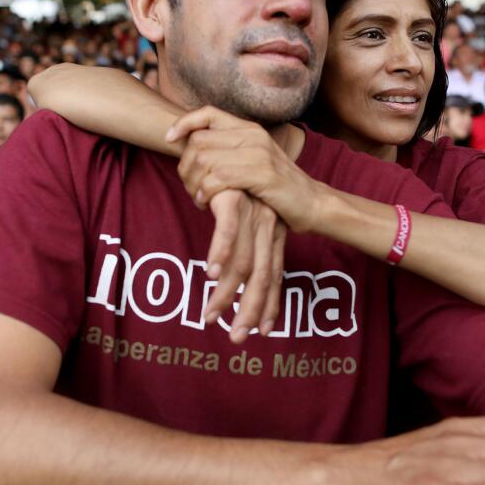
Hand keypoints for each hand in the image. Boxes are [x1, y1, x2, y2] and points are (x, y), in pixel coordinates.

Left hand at [170, 107, 323, 233]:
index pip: (207, 113)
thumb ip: (230, 150)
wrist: (312, 203)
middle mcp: (253, 135)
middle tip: (189, 187)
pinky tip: (206, 202)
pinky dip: (205, 192)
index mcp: (250, 128)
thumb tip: (196, 149)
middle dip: (186, 166)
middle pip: (199, 140)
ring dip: (193, 183)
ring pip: (205, 160)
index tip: (169, 139)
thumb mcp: (254, 160)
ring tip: (197, 197)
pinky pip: (218, 178)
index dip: (184, 123)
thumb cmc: (278, 186)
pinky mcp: (262, 175)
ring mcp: (259, 154)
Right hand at [204, 191, 286, 343]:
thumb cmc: (224, 186)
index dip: (269, 304)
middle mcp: (266, 226)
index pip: (273, 275)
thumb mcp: (239, 219)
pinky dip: (220, 253)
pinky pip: (227, 231)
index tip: (263, 331)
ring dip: (227, 293)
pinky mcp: (234, 198)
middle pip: (262, 276)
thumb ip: (239, 247)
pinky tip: (211, 273)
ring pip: (243, 262)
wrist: (218, 146)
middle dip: (251, 310)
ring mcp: (252, 213)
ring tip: (212, 316)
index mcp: (271, 233)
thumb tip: (229, 278)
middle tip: (239, 338)